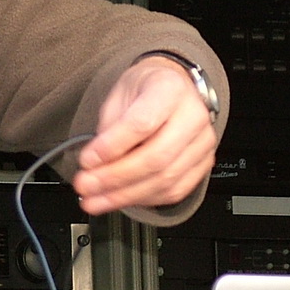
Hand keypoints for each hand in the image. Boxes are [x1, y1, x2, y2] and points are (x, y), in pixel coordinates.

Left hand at [70, 56, 216, 214]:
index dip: (112, 147)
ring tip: (95, 200)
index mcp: (170, 89)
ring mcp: (202, 143)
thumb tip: (95, 164)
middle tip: (86, 186)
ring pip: (165, 180)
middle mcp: (193, 116)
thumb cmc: (146, 89)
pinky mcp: (203, 164)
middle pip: (156, 158)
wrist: (173, 89)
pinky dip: (143, 199)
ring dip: (124, 196)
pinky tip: (120, 198)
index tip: (87, 160)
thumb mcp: (119, 94)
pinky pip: (174, 192)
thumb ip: (109, 129)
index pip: (142, 124)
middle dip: (115, 178)